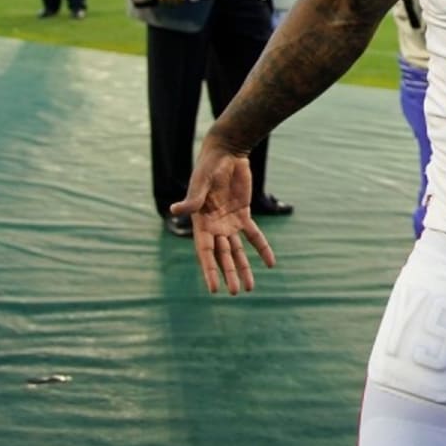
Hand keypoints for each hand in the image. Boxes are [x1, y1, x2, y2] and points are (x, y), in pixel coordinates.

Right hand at [170, 137, 275, 294]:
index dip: (210, 271)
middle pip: (222, 256)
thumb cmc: (208, 167)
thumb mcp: (200, 182)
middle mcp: (214, 227)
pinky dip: (262, 248)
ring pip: (238, 250)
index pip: (205, 253)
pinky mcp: (243, 214)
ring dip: (243, 268)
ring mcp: (229, 222)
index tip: (214, 289)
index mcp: (200, 223)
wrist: (226, 153)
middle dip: (228, 274)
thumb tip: (174, 209)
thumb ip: (192, 199)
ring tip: (250, 288)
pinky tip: (270, 263)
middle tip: (235, 293)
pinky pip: (254, 235)